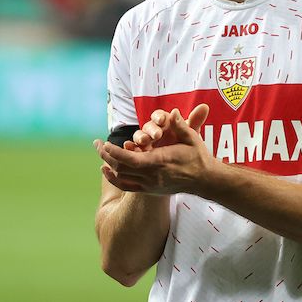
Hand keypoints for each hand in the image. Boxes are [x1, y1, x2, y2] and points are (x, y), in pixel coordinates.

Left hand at [93, 104, 210, 194]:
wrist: (205, 180)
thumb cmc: (198, 157)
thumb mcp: (192, 138)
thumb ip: (181, 125)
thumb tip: (172, 111)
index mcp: (160, 161)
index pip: (130, 159)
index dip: (114, 153)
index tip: (105, 143)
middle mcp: (152, 176)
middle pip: (121, 168)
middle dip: (106, 155)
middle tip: (96, 144)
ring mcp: (150, 185)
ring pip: (122, 177)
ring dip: (108, 165)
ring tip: (100, 153)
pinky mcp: (150, 190)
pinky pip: (127, 187)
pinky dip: (114, 179)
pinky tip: (106, 170)